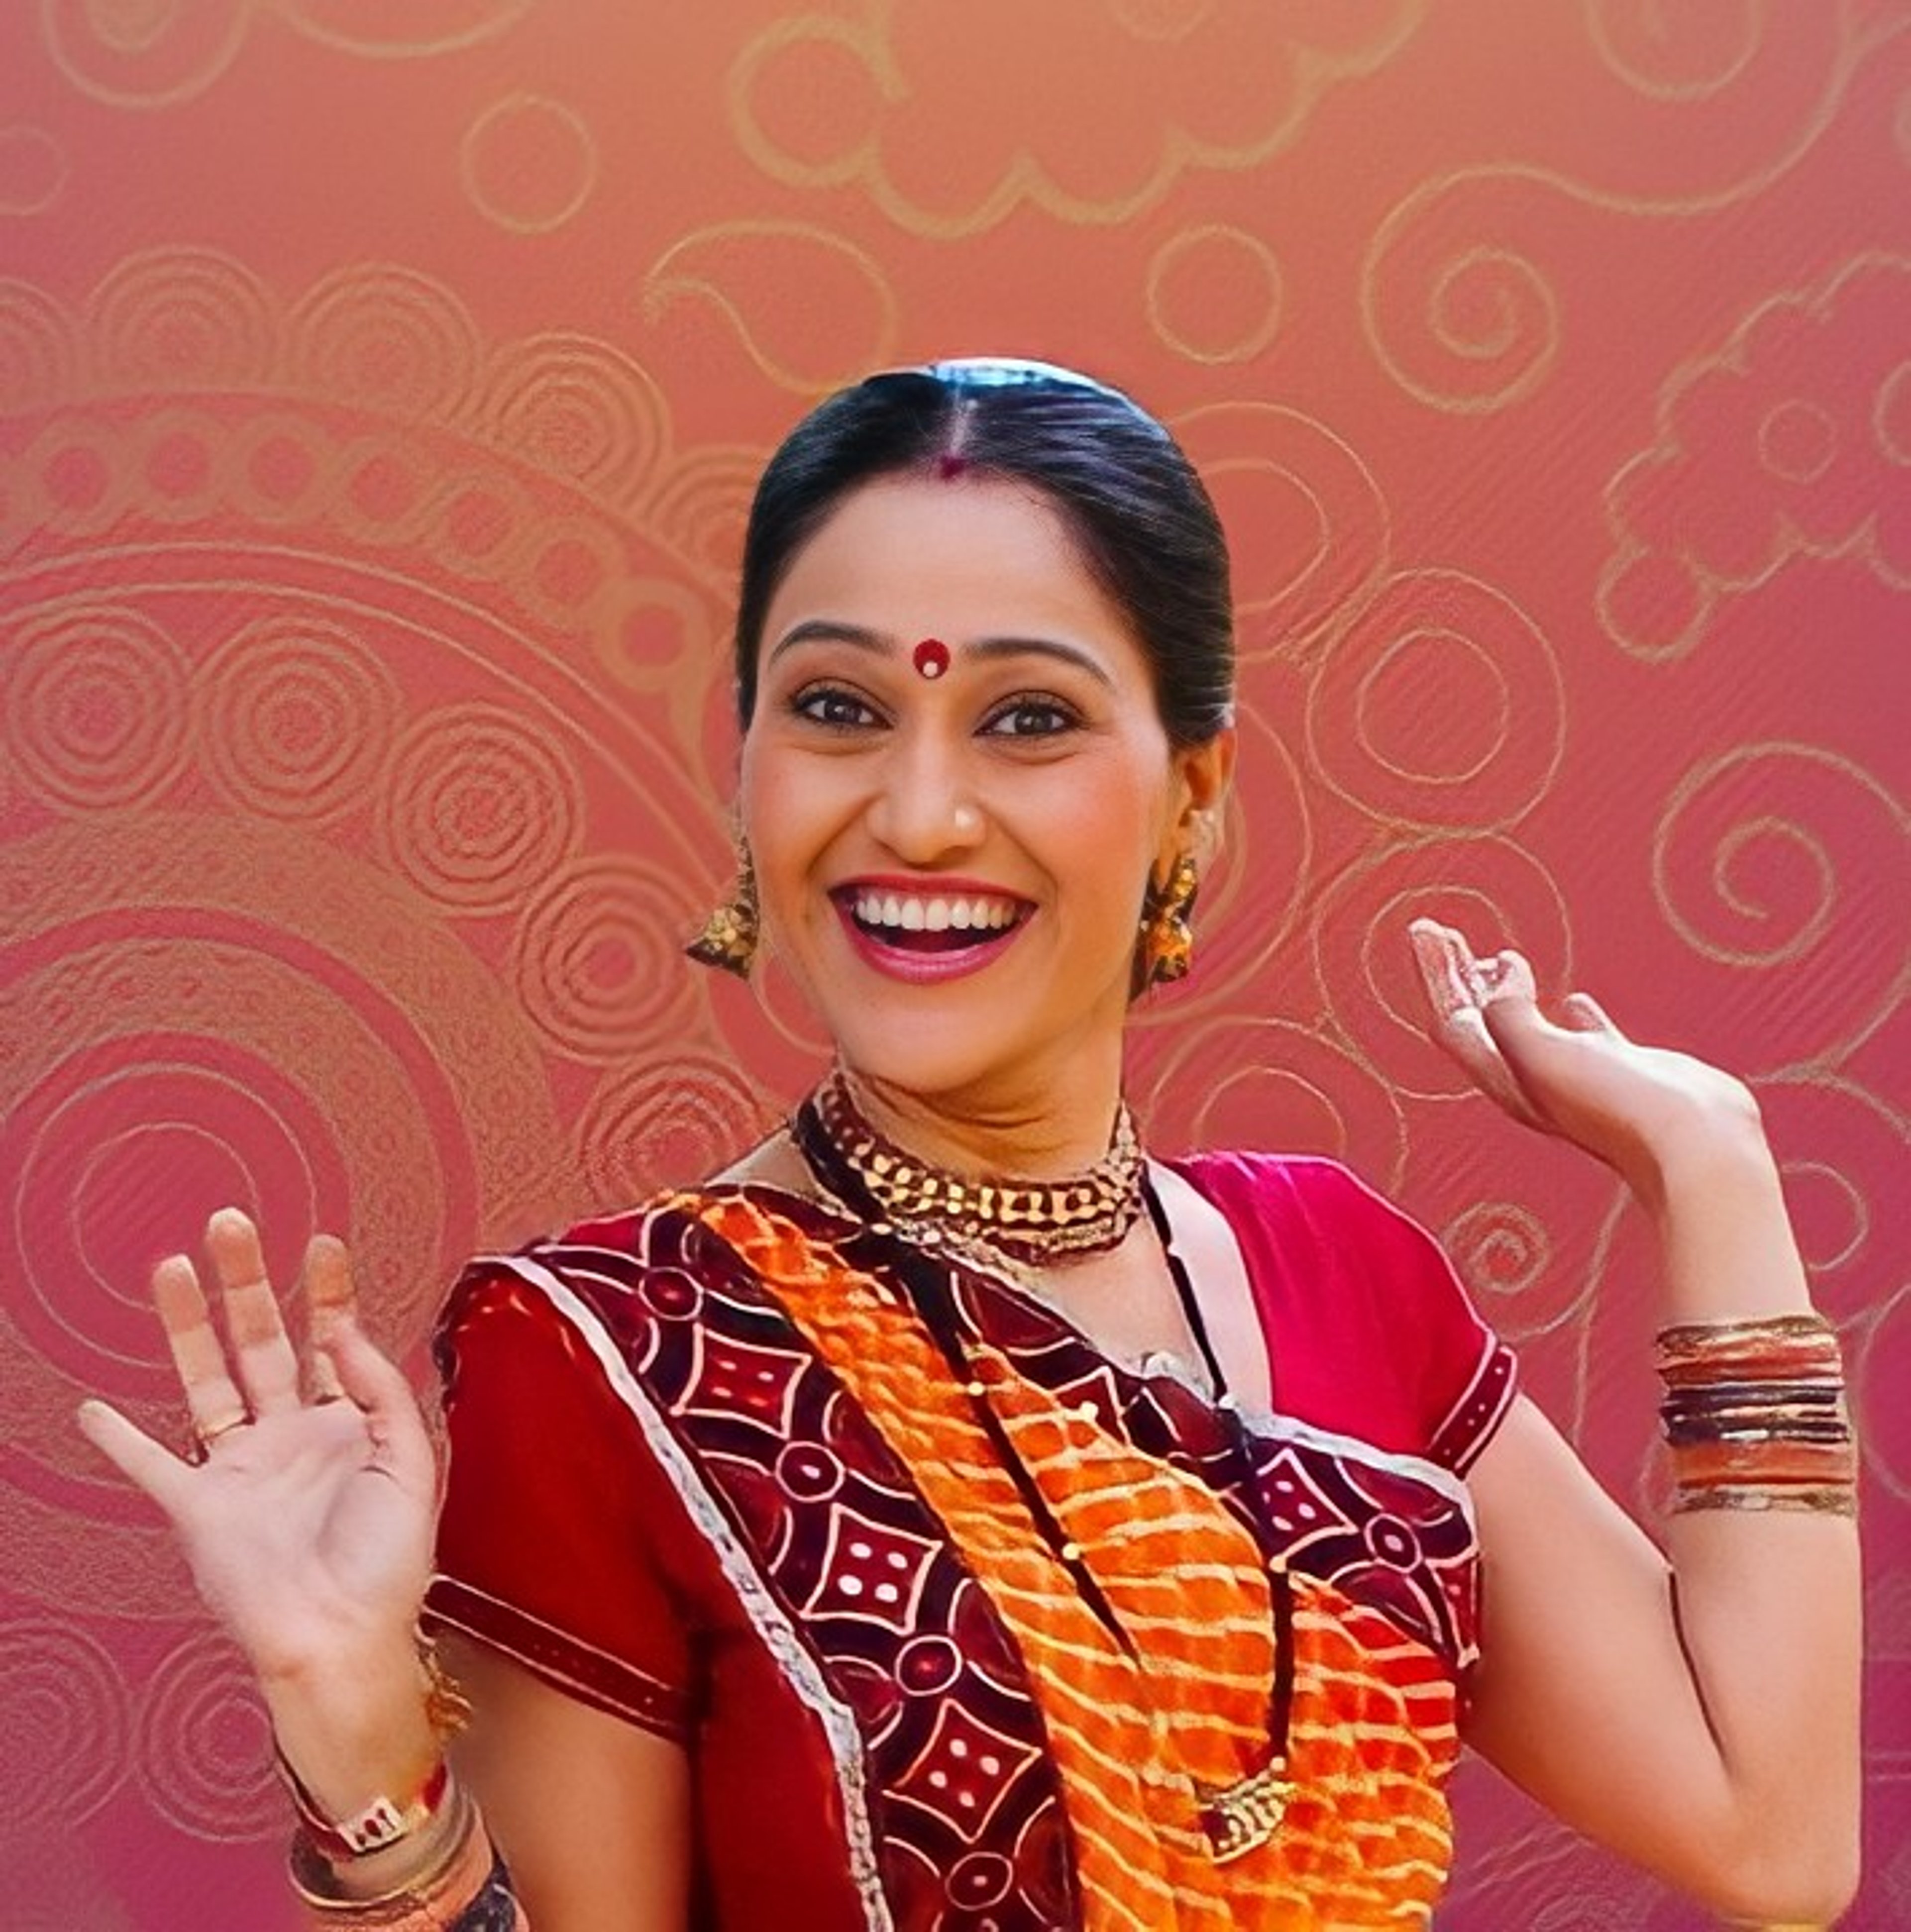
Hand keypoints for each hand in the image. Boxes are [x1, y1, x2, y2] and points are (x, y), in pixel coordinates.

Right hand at [76, 1211, 436, 1687]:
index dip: (327, 1290)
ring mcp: (242, 1470)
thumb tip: (344, 1330)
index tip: (321, 1242)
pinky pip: (152, 1468)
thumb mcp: (410, 1465)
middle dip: (247, 1282)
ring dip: (188, 1326)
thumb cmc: (388, 1566)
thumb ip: (381, 1392)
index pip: (333, 1338)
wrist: (344, 1642)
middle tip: (230, 1223)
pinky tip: (94, 1410)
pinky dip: (120, 1441)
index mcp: (348, 1424)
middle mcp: (291, 1436)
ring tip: (171, 1268)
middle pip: (263, 1340)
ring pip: (207, 1380)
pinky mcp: (200, 1511)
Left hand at [1407, 919, 1768, 1202]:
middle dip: (1455, 975)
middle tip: (1438, 932)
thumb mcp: (1541, 1054)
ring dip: (1503, 989)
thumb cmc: (1613, 1105)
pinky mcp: (1619, 1068)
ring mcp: (1577, 1073)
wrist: (1695, 1145)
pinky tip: (1571, 1001)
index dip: (1434, 974)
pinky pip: (1582, 1034)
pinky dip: (1567, 1013)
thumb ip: (1508, 1013)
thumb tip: (1500, 972)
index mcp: (1504, 1076)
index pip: (1452, 1019)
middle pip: (1477, 1020)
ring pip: (1525, 1023)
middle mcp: (1532, 1078)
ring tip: (1494, 961)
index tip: (1425, 929)